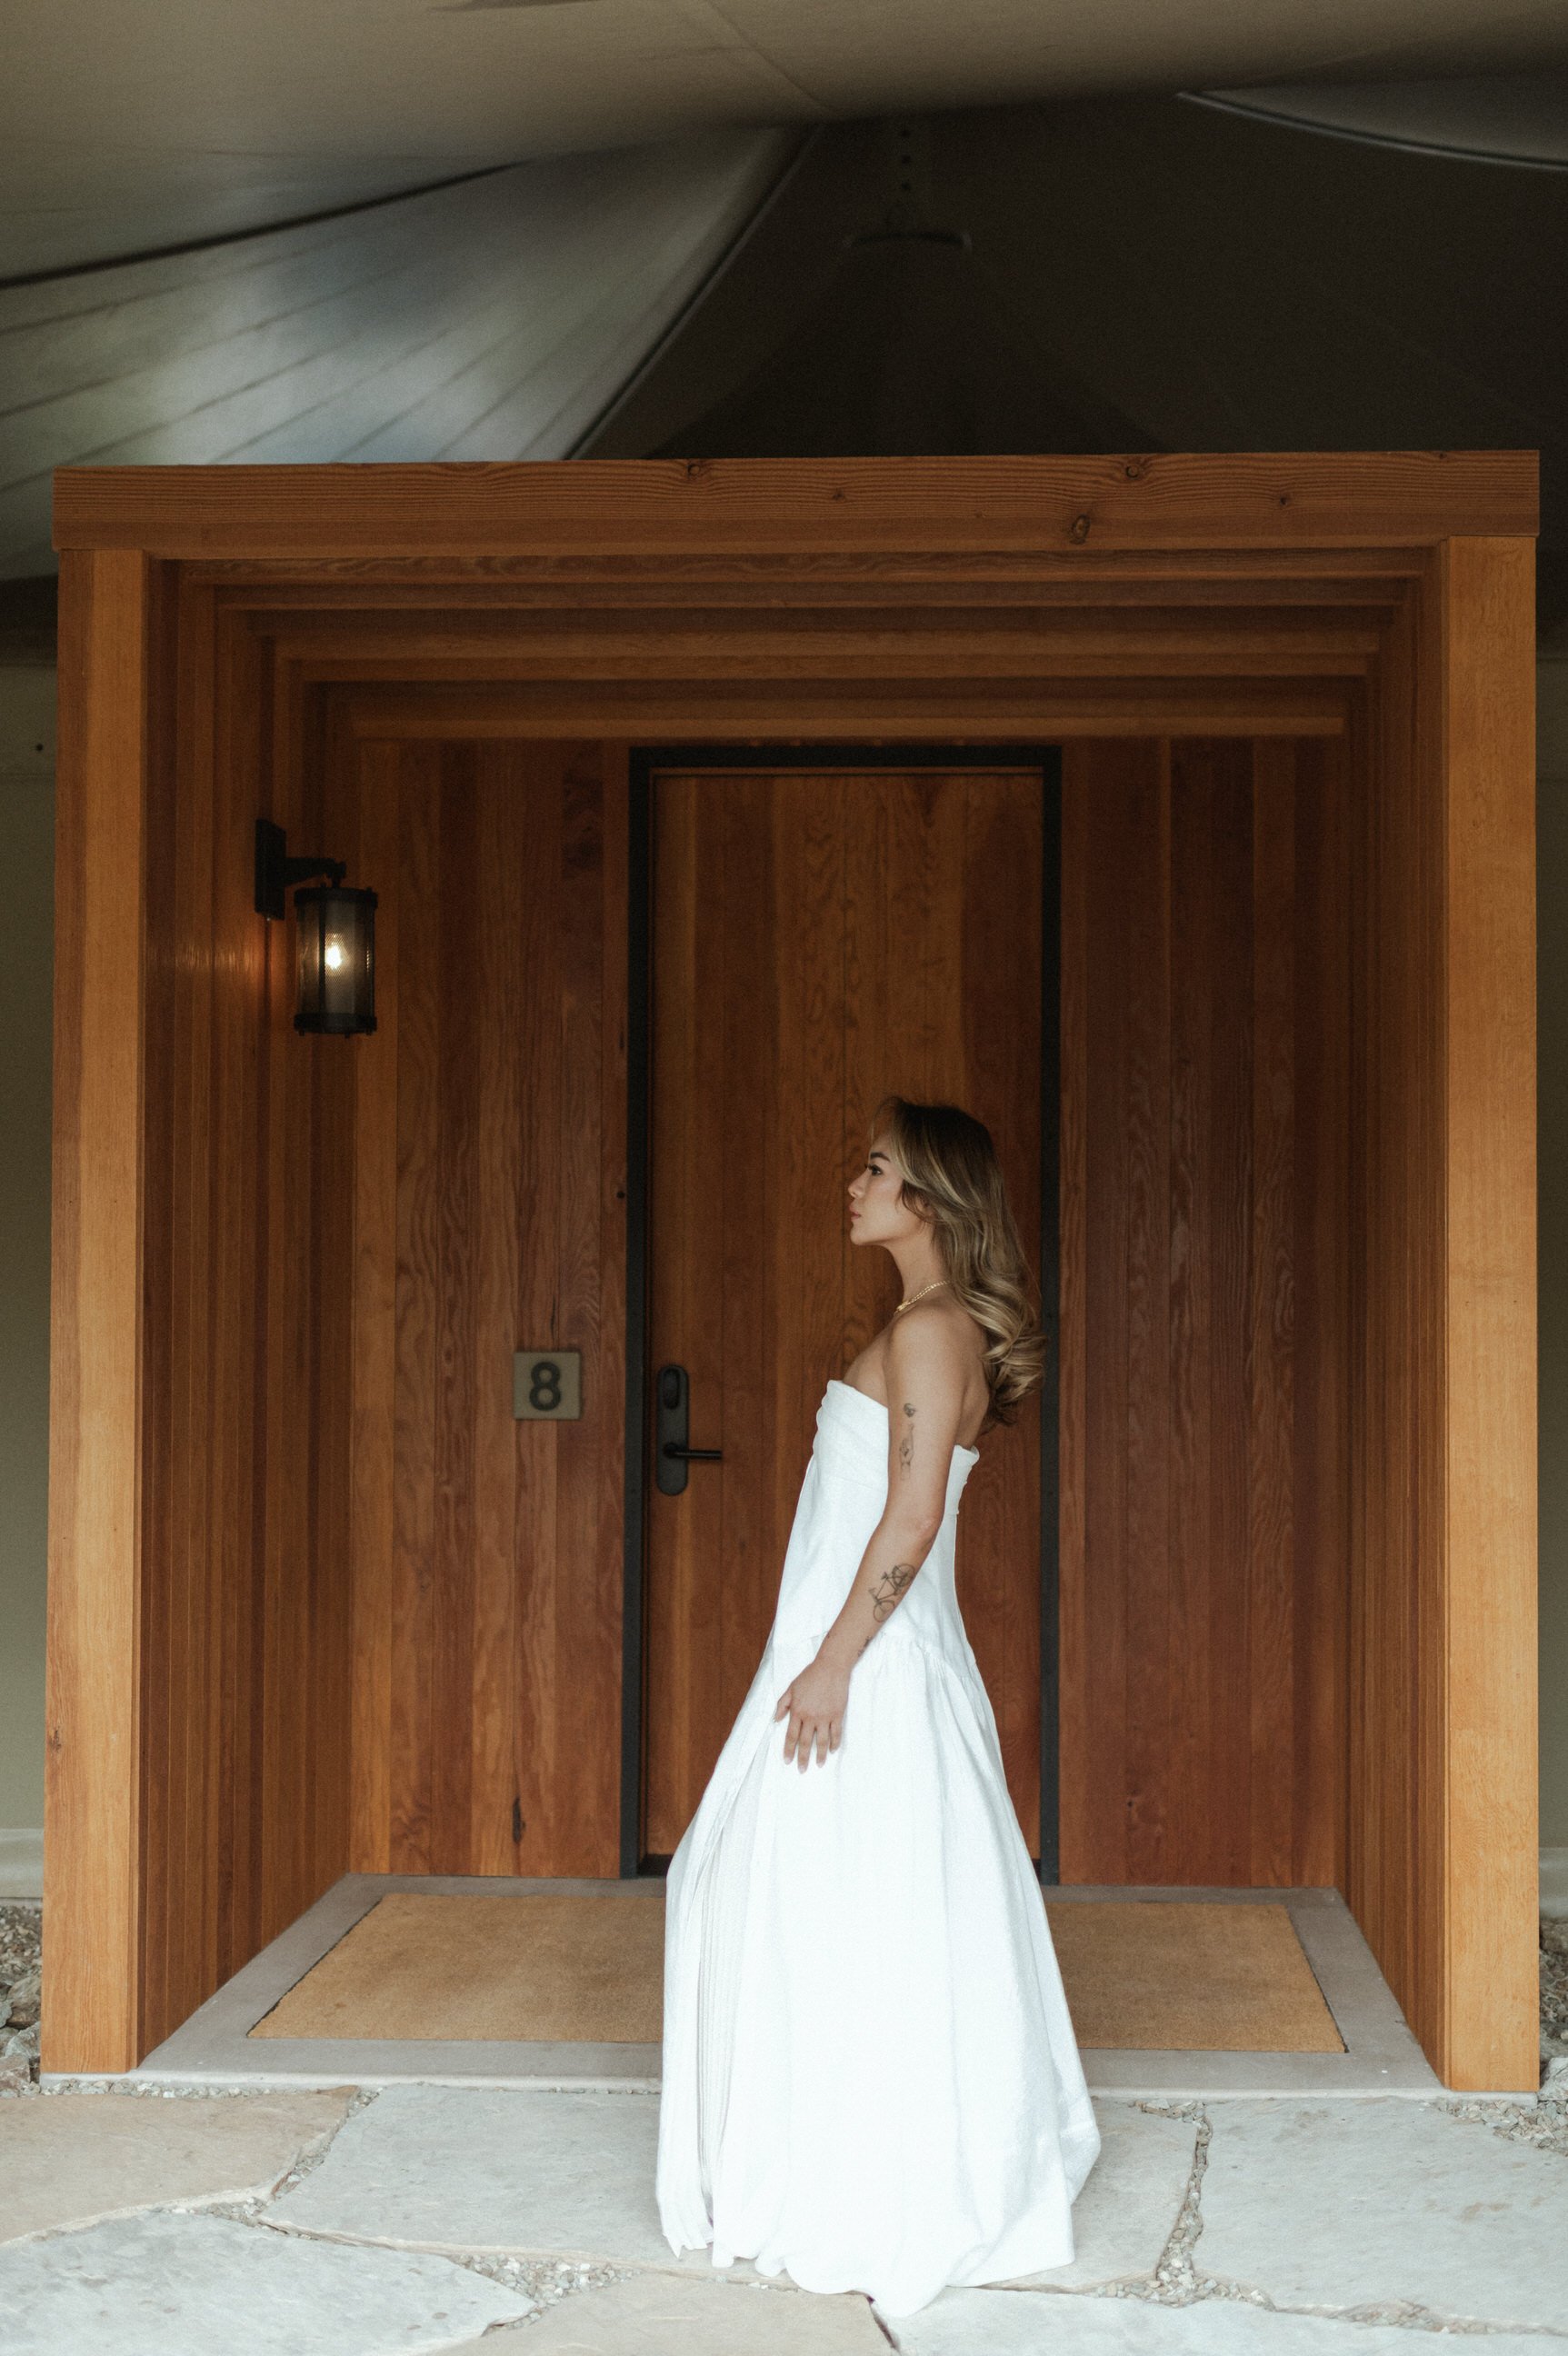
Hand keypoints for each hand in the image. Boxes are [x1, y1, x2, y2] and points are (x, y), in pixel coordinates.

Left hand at [774, 1651, 850, 1770]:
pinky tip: (832, 1751)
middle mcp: (810, 1717)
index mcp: (797, 1711)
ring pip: (821, 1741)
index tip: (787, 1761)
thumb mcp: (791, 1688)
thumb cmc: (809, 1676)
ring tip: (819, 1765)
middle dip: (802, 1758)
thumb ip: (782, 1704)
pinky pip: (836, 1733)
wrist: (830, 1668)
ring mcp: (825, 1717)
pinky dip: (835, 1743)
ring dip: (819, 1755)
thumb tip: (776, 1720)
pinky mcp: (837, 1715)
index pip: (791, 1735)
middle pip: (805, 1742)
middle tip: (802, 1770)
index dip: (789, 1750)